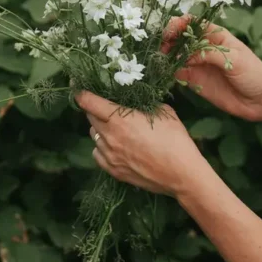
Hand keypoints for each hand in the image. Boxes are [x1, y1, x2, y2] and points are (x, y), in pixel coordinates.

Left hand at [76, 92, 208, 196]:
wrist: (182, 174)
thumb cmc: (175, 139)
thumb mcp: (163, 111)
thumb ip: (143, 105)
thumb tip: (136, 103)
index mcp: (119, 119)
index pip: (88, 102)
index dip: (81, 92)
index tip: (79, 87)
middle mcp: (109, 137)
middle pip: (90, 117)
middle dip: (95, 109)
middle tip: (107, 107)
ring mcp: (109, 155)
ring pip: (93, 135)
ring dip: (100, 129)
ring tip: (116, 128)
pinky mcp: (113, 171)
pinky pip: (98, 153)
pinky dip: (102, 147)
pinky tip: (115, 146)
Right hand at [163, 15, 261, 122]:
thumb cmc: (254, 74)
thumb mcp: (235, 59)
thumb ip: (210, 54)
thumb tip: (184, 54)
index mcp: (216, 36)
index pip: (194, 23)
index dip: (180, 23)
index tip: (170, 30)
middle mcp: (204, 48)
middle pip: (181, 38)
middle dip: (169, 39)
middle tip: (162, 47)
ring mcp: (199, 65)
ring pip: (176, 55)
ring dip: (166, 56)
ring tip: (160, 60)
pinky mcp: (196, 81)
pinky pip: (178, 74)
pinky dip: (168, 72)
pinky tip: (164, 73)